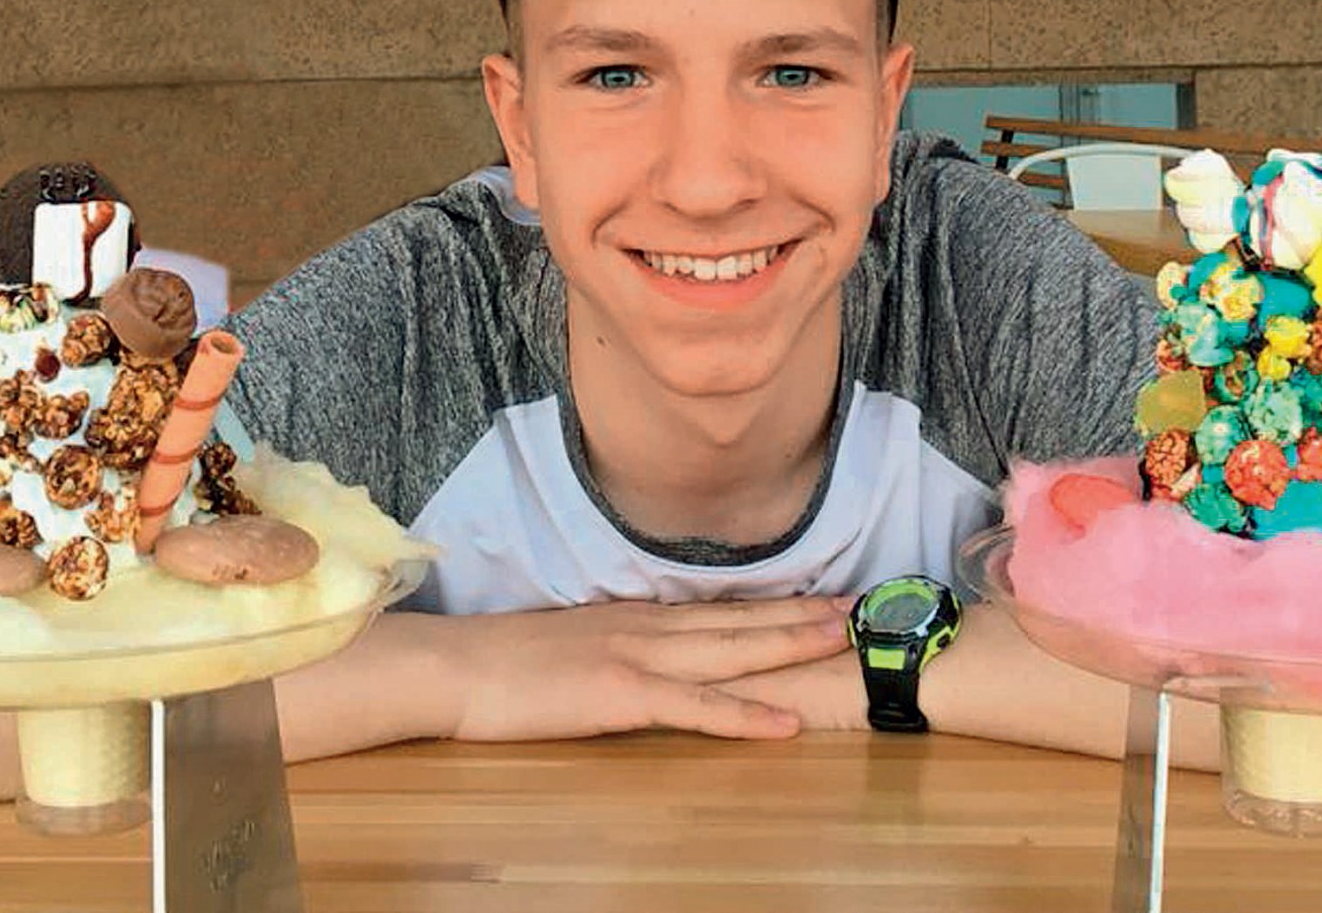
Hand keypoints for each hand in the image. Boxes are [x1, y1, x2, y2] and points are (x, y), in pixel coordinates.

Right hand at [426, 597, 854, 741]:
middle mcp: (649, 627)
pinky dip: (745, 716)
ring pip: (732, 651)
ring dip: (792, 646)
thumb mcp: (576, 642)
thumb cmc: (505, 664)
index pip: (721, 608)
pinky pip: (697, 708)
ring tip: (843, 640)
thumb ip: (621, 643)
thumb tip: (657, 652)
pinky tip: (785, 724)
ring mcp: (639, 658)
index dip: (778, 602)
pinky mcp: (623, 694)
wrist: (459, 669)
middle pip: (741, 620)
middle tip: (862, 605)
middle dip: (805, 613)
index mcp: (638, 616)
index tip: (825, 596)